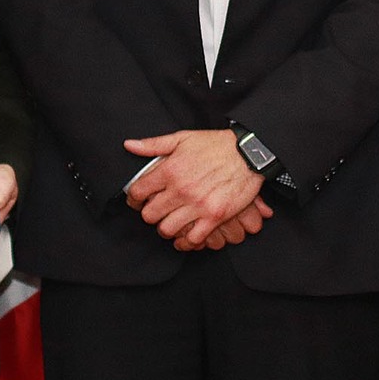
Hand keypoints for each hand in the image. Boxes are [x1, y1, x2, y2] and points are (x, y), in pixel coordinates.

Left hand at [124, 129, 271, 247]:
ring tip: (171, 223)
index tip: (138, 201)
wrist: (249, 154)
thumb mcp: (183, 138)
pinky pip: (193, 239)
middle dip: (150, 215)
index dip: (134, 199)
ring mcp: (198, 205)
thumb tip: (129, 145)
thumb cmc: (216, 145)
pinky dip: (187, 241)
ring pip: (167, 230)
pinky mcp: (214, 217)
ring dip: (167, 228)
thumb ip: (153, 144)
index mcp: (170, 169)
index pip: (138, 192)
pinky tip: (186, 236)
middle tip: (156, 212)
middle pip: (150, 215)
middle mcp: (181, 189)